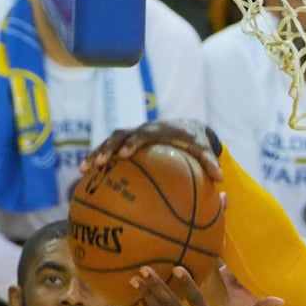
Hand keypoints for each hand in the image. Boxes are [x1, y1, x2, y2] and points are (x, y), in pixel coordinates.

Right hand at [80, 120, 222, 181]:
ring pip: (111, 140)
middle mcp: (144, 129)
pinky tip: (85, 173)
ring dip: (98, 152)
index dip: (135, 141)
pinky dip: (97, 157)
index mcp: (161, 129)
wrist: (186, 127)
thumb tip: (220, 178)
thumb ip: (210, 162)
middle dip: (110, 147)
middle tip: (100, 162)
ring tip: (85, 168)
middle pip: (122, 134)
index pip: (145, 133)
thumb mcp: (204, 150)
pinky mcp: (127, 141)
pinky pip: (109, 148)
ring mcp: (133, 134)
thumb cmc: (196, 142)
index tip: (126, 153)